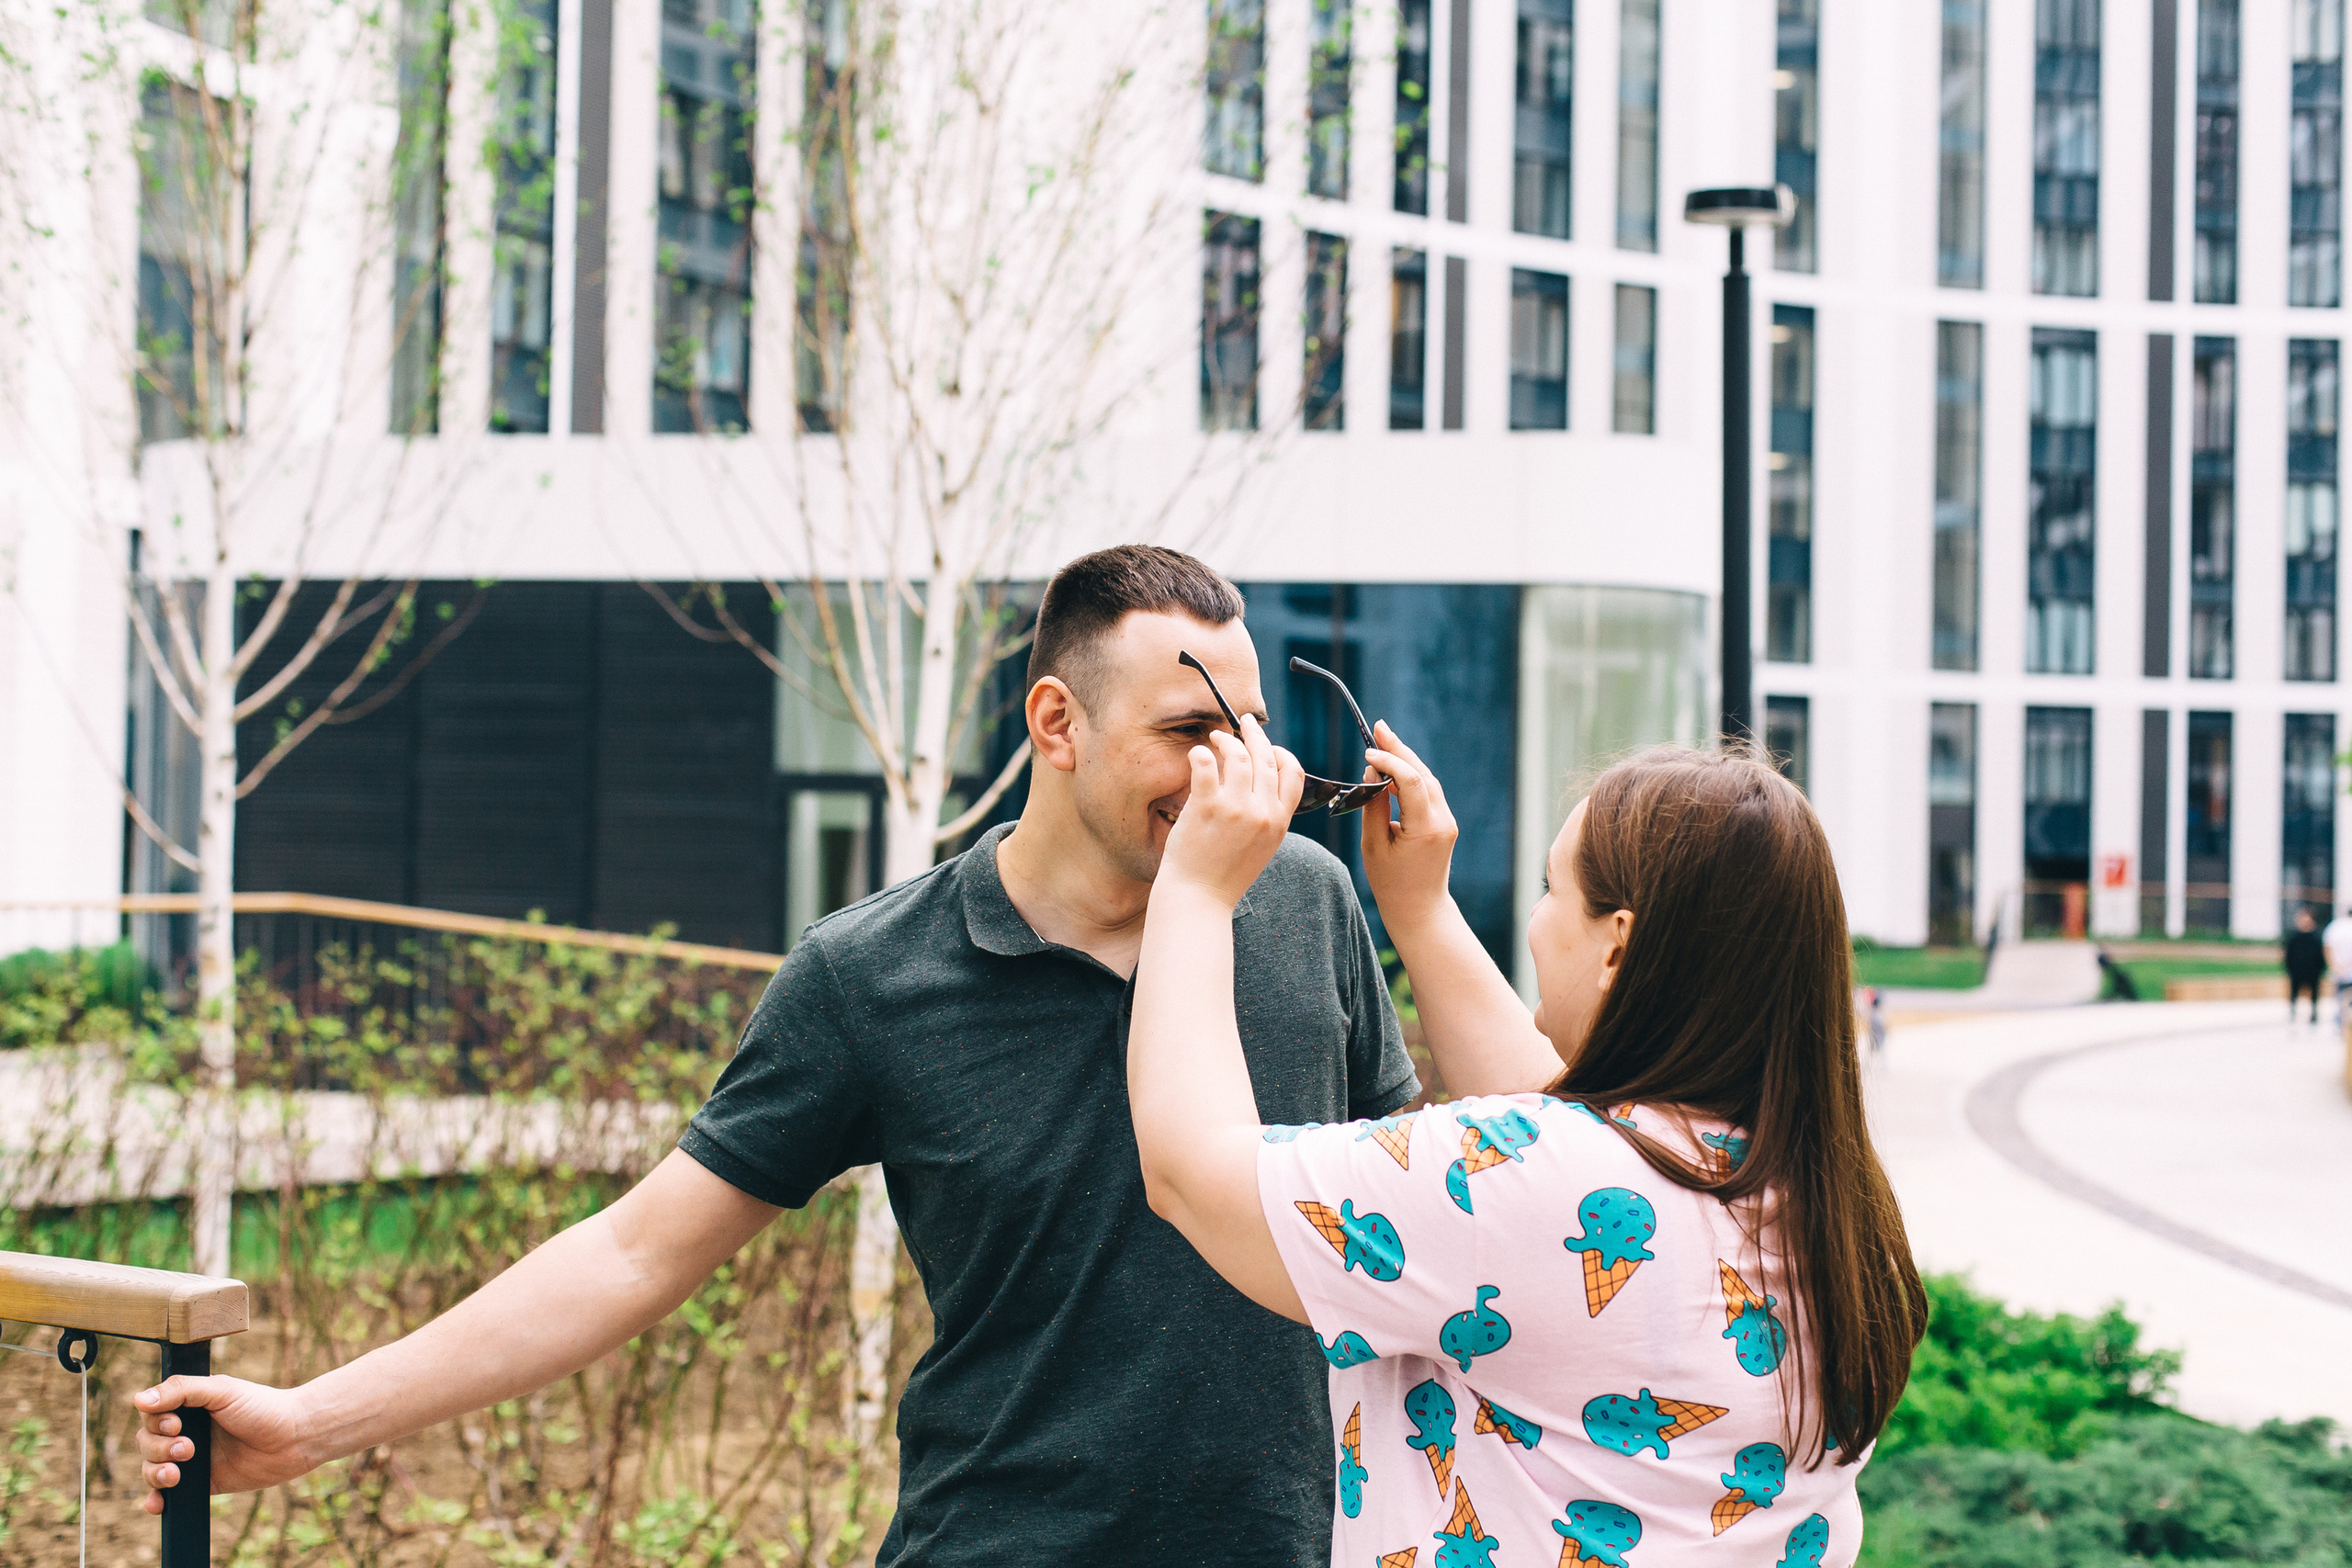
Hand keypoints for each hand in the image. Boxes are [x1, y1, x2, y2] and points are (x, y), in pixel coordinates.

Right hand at [135, 1375, 315, 1513]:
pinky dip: (156, 1500)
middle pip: (146, 1442)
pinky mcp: (202, 1482)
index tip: (176, 1424)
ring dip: (155, 1473)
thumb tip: (137, 1399)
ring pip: (151, 1468)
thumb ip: (183, 1391)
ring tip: (177, 1474)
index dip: (155, 1421)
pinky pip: (168, 1494)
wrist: (295, 1438)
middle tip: (189, 1449)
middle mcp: (187, 1430)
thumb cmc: (263, 1407)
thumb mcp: (223, 1391)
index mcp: (190, 1405)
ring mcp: (192, 1458)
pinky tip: (157, 1504)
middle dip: (158, 1448)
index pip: (151, 1413)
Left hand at [1158, 715, 1303, 908]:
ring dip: (1227, 739)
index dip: (1281, 752)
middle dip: (1255, 734)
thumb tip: (1260, 786)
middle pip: (1266, 758)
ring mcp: (1235, 809)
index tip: (1266, 746)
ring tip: (1215, 736)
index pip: (1294, 772)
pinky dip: (1201, 754)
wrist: (1200, 899)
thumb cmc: (1224, 875)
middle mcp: (1263, 812)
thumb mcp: (1261, 847)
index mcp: (1279, 821)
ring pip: (1238, 757)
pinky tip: (1196, 752)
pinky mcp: (1206, 807)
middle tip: (1244, 722)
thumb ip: (1266, 817)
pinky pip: (1205, 767)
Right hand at [1359, 719, 1458, 932]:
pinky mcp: (1445, 823)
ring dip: (1405, 760)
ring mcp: (1448, 821)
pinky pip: (1428, 792)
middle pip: (1423, 773)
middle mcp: (1443, 821)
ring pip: (1427, 779)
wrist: (1420, 909)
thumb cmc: (1391, 882)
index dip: (1390, 761)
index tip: (1367, 753)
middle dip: (1400, 749)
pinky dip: (1410, 777)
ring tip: (1382, 741)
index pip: (1411, 781)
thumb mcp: (1373, 845)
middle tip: (1378, 727)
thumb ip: (1373, 806)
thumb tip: (1373, 773)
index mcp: (1425, 829)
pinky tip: (1392, 769)